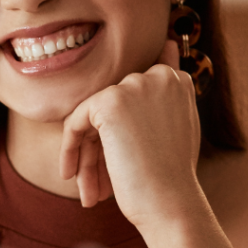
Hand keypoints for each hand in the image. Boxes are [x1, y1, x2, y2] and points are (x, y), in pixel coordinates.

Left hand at [59, 40, 203, 229]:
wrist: (171, 204)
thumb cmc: (173, 176)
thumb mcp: (176, 126)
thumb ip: (164, 92)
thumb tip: (169, 43)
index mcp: (177, 81)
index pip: (133, 94)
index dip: (122, 129)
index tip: (123, 155)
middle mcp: (158, 76)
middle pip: (109, 109)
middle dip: (100, 149)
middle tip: (98, 186)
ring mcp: (134, 86)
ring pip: (92, 119)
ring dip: (87, 157)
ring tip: (88, 192)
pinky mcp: (110, 102)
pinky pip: (76, 122)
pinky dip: (71, 150)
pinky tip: (72, 176)